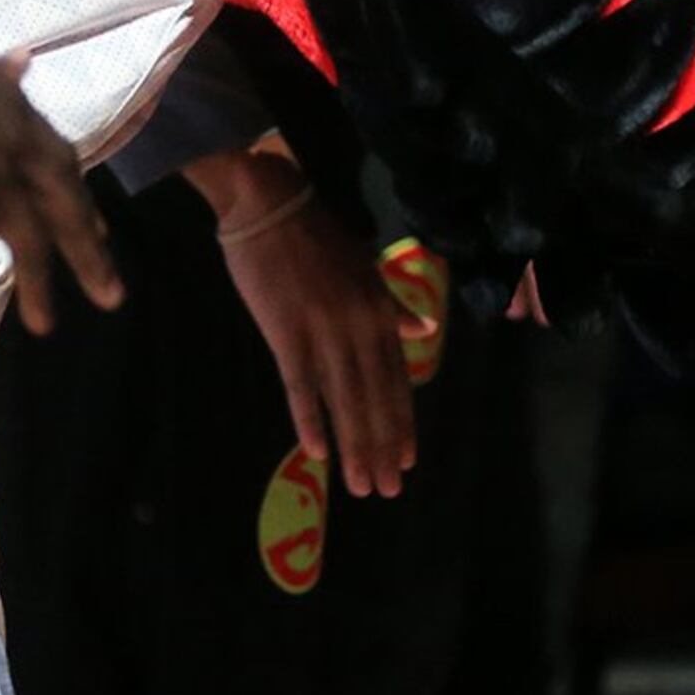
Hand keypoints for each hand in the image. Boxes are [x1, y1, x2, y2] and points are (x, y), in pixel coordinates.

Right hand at [0, 34, 121, 337]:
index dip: (82, 204)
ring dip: (40, 287)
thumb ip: (0, 74)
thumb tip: (21, 59)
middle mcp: (23, 157)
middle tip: (113, 296)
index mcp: (27, 123)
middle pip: (66, 213)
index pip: (67, 170)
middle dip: (90, 255)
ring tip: (48, 326)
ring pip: (30, 243)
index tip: (100, 230)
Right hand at [207, 159, 430, 498]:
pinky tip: (317, 451)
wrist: (271, 206)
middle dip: (384, 445)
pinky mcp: (286, 332)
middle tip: (389, 488)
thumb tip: (424, 329)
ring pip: (346, 398)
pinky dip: (311, 417)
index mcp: (379, 310)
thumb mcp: (366, 267)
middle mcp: (361, 324)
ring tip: (361, 484)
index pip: (397, 377)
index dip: (403, 420)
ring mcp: (325, 330)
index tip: (409, 459)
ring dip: (355, 444)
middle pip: (376, 395)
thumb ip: (392, 303)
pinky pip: (301, 383)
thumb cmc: (317, 236)